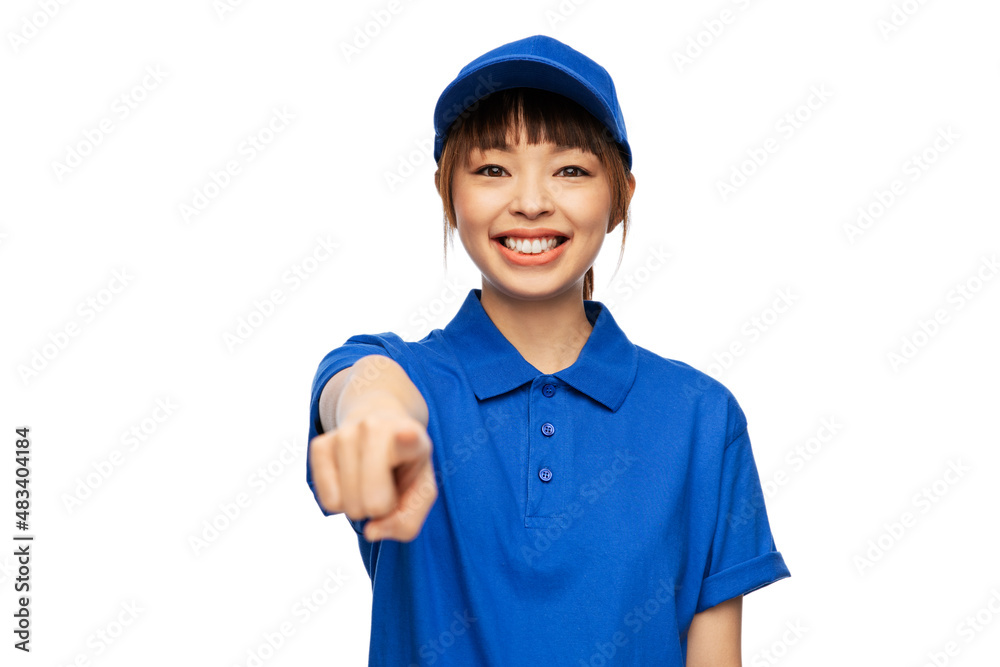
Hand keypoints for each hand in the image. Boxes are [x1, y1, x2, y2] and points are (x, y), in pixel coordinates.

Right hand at [310, 405, 436, 542]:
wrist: (380, 429)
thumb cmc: (404, 467)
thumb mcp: (421, 493)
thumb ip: (407, 522)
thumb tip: (370, 532)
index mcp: (412, 436)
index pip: (407, 439)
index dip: (406, 439)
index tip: (407, 435)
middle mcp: (375, 428)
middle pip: (373, 502)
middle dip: (380, 508)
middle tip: (386, 485)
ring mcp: (345, 433)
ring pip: (346, 503)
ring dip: (359, 504)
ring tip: (370, 479)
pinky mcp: (320, 444)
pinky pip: (328, 501)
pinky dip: (340, 502)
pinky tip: (350, 478)